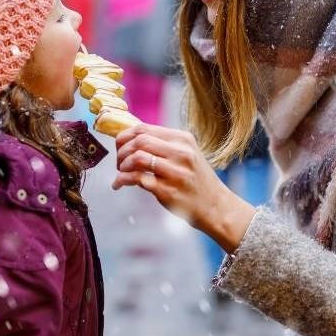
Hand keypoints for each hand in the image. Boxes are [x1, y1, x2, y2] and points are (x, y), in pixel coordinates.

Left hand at [113, 124, 256, 253]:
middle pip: (139, 141)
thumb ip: (163, 145)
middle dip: (121, 151)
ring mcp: (176, 172)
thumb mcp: (186, 154)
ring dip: (122, 166)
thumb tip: (129, 138)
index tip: (120, 146)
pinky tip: (120, 184)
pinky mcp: (169, 191)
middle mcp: (181, 153)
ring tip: (121, 173)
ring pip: (138, 158)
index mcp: (183, 139)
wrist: (216, 206)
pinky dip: (123, 180)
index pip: (144, 128)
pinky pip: (138, 179)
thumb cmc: (196, 180)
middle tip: (119, 162)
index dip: (125, 136)